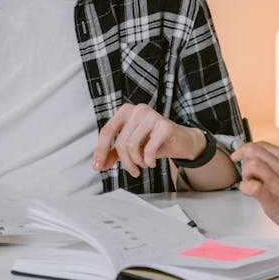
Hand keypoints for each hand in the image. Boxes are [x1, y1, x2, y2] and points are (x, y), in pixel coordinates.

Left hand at [92, 104, 206, 176]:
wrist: (181, 141)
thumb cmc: (154, 141)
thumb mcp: (131, 147)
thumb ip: (113, 153)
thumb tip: (98, 165)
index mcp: (126, 111)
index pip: (107, 131)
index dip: (100, 150)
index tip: (97, 167)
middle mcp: (138, 109)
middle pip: (121, 142)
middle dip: (126, 162)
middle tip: (133, 170)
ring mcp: (152, 115)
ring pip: (132, 146)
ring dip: (138, 162)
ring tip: (144, 163)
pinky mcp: (164, 125)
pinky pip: (148, 149)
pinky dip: (148, 161)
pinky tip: (152, 162)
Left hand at [232, 141, 278, 254]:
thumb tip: (268, 166)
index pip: (264, 145)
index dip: (249, 149)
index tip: (243, 154)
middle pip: (254, 150)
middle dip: (242, 156)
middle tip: (240, 165)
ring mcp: (278, 182)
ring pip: (251, 165)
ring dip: (246, 173)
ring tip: (250, 182)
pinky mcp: (272, 199)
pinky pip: (250, 186)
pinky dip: (246, 189)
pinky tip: (251, 194)